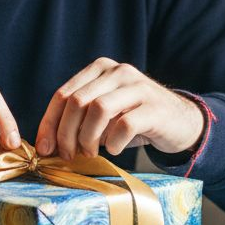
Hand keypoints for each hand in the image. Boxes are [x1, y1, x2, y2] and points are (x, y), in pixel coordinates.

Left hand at [35, 57, 203, 160]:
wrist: (180, 122)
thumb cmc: (135, 120)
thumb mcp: (104, 114)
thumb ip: (79, 119)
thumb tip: (48, 143)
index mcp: (100, 69)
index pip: (63, 95)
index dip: (49, 124)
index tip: (44, 148)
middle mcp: (118, 72)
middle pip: (77, 102)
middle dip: (66, 134)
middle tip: (68, 155)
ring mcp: (138, 87)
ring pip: (98, 109)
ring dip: (87, 138)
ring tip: (90, 152)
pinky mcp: (154, 107)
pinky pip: (124, 124)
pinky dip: (114, 142)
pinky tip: (115, 150)